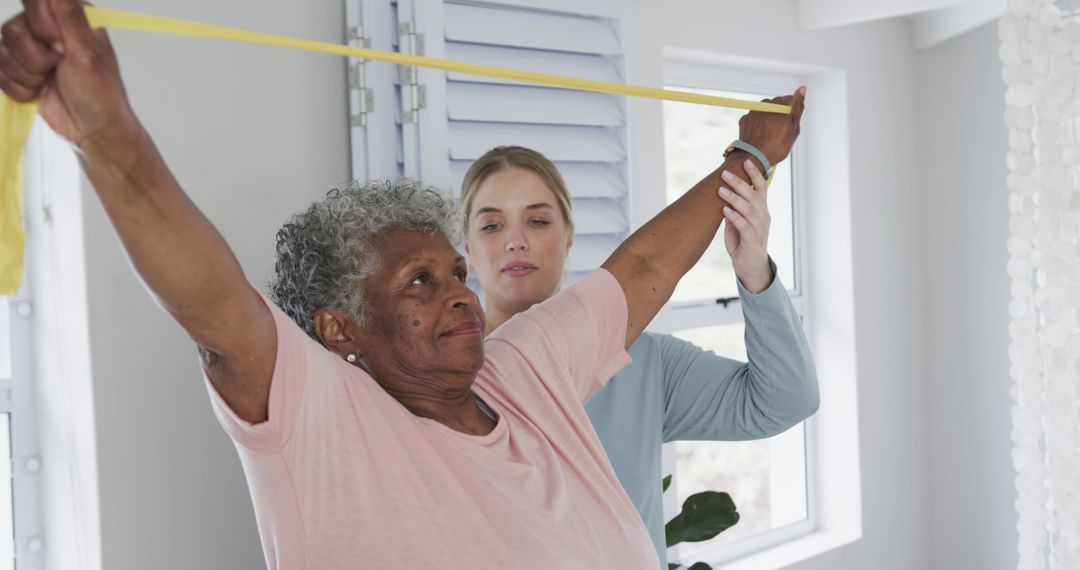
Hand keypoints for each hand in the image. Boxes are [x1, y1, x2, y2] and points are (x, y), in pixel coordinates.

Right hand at [1, 0, 137, 148]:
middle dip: (36, 58)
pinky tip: (40, 92)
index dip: (40, 24)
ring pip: (3, 52)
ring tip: (51, 82)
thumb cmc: (100, 94)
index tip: (58, 44)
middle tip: (59, 69)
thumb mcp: (88, 55)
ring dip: (29, 75)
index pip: (34, 0)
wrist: (92, 130)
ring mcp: (30, 50)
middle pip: (13, 29)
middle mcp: (47, 29)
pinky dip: (20, 88)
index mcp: (69, 17)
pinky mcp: (18, 71)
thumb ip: (71, 19)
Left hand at [718, 159, 772, 292]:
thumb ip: (733, 210)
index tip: (746, 161)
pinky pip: (744, 226)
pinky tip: (725, 210)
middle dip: (739, 183)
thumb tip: (724, 195)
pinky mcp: (753, 241)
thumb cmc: (743, 243)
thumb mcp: (737, 224)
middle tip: (724, 174)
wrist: (751, 268)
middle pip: (753, 196)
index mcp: (761, 211)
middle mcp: (763, 217)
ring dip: (734, 198)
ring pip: (749, 209)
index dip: (755, 174)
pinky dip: (735, 217)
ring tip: (721, 190)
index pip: (761, 188)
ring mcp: (759, 229)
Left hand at [738, 86, 805, 166]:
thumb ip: (798, 107)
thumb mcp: (794, 127)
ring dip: (768, 121)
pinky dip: (757, 126)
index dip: (792, 114)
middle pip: (777, 106)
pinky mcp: (745, 120)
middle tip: (780, 133)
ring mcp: (753, 112)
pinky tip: (760, 137)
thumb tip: (802, 89)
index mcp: (779, 104)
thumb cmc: (775, 146)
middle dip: (779, 116)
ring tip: (769, 136)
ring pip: (765, 113)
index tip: (790, 125)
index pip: (790, 101)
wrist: (753, 158)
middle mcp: (765, 104)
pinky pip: (754, 120)